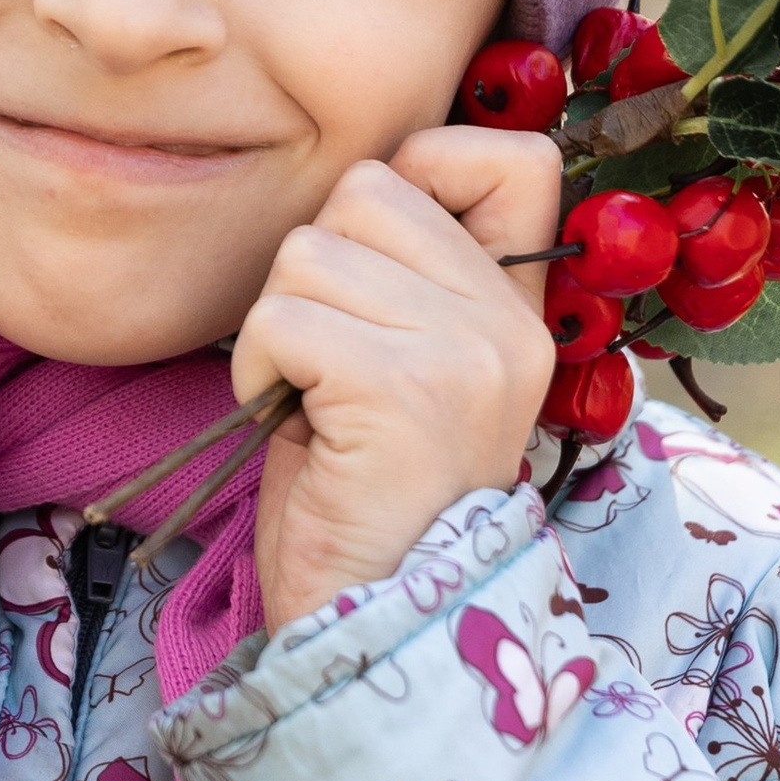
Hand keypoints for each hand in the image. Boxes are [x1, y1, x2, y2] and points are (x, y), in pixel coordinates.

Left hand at [235, 131, 560, 633]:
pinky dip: (257, 371)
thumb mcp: (410, 368)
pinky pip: (281, 316)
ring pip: (309, 251)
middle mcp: (509, 323)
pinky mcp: (401, 388)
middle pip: (366, 192)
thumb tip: (360, 182)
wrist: (375, 624)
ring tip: (312, 405)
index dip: (418, 176)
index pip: (509, 155)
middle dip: (314, 273)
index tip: (375, 273)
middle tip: (329, 367)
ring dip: (277, 329)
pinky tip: (293, 426)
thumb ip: (408, 275)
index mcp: (522, 310)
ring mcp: (464, 352)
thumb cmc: (364, 496)